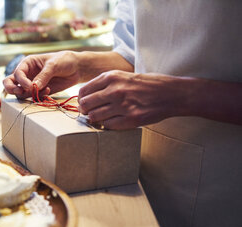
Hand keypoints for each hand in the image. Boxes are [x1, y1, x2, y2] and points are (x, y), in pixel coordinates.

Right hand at [3, 51, 80, 98]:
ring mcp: (32, 84)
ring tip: (44, 90)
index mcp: (27, 63)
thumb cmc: (64, 61)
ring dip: (29, 94)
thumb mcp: (53, 65)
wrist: (76, 69)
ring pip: (20, 93)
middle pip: (10, 83)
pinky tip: (48, 91)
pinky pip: (32, 97)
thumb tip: (33, 87)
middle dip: (12, 89)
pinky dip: (38, 97)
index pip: (17, 74)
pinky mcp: (39, 92)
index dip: (21, 81)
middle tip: (20, 92)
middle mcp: (27, 74)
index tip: (30, 86)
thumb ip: (43, 76)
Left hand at [78, 70, 193, 129]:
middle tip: (90, 113)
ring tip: (101, 118)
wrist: (171, 93)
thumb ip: (105, 83)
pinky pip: (108, 125)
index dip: (81, 100)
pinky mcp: (131, 119)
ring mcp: (123, 105)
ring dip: (96, 119)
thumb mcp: (124, 75)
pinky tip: (113, 121)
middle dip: (85, 111)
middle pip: (86, 105)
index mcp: (111, 77)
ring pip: (95, 117)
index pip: (83, 91)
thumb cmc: (147, 84)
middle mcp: (115, 90)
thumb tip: (86, 95)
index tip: (84, 104)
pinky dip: (108, 125)